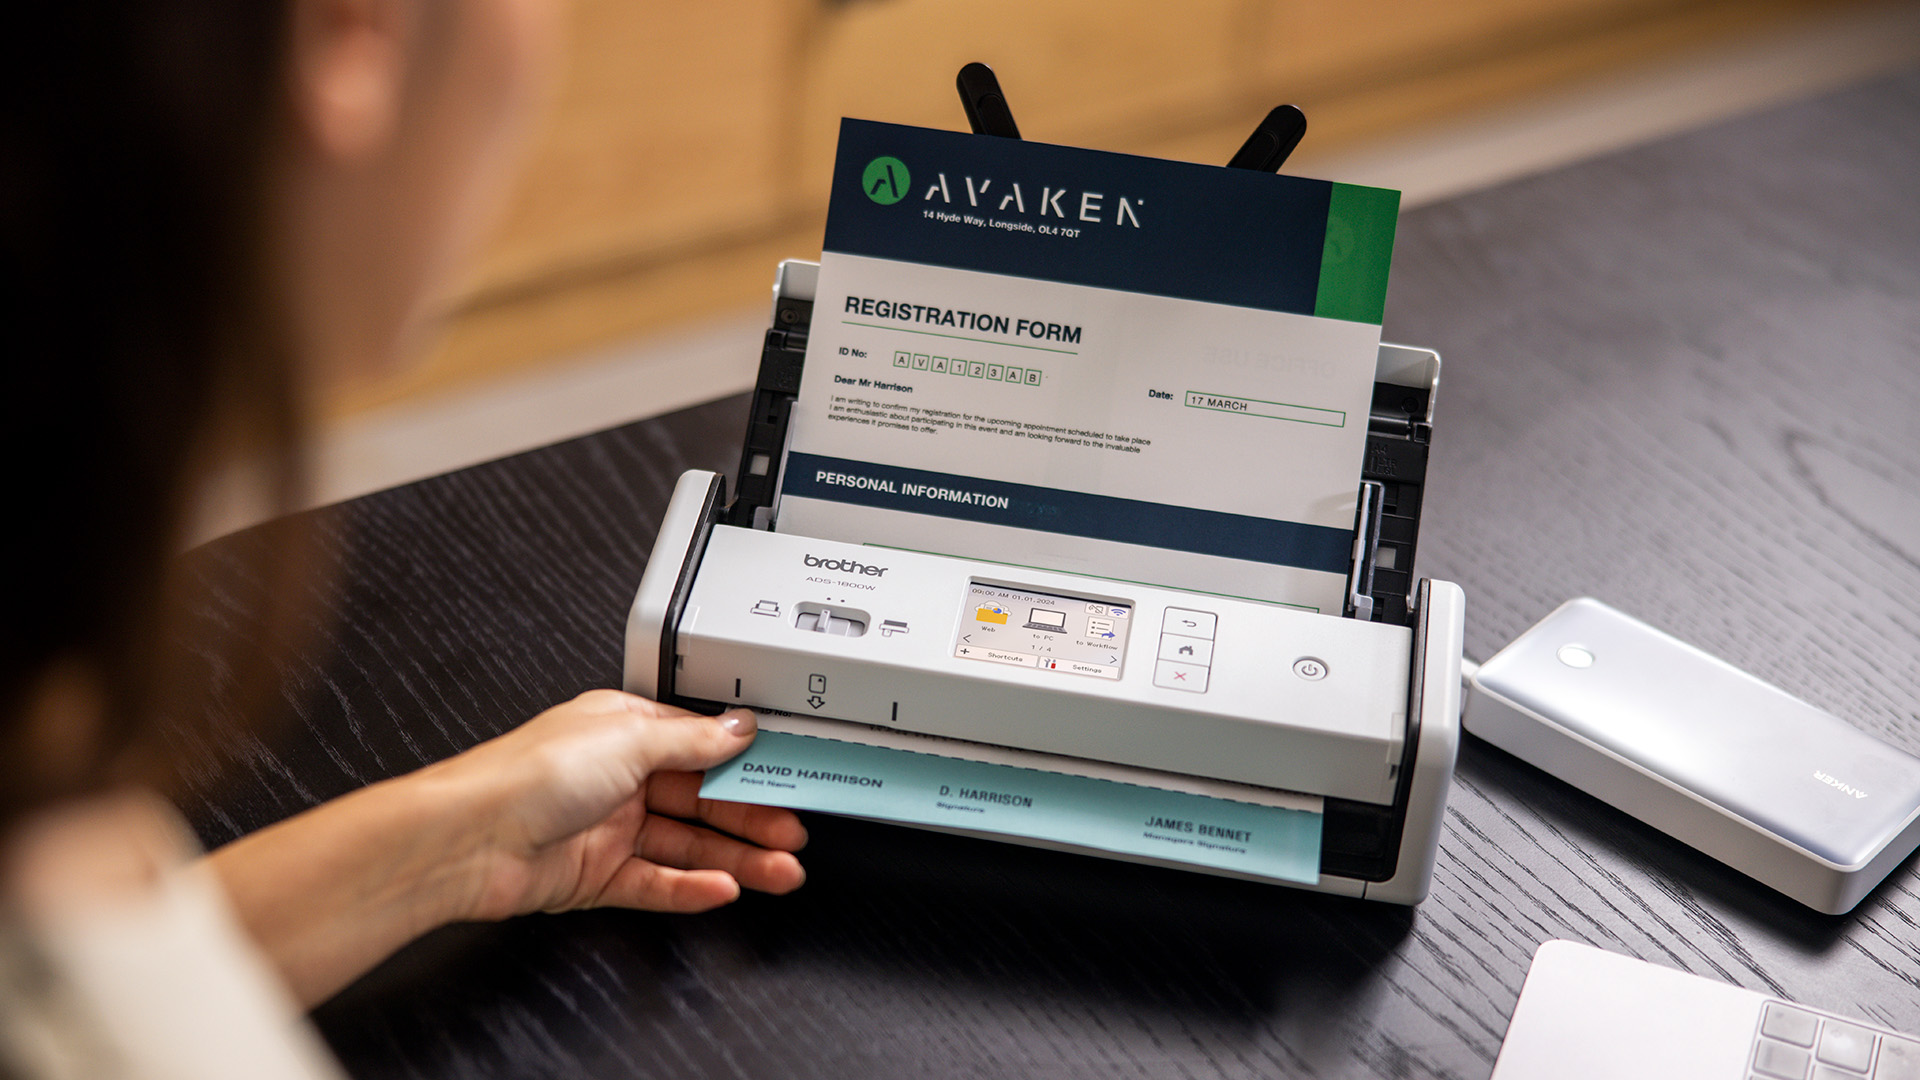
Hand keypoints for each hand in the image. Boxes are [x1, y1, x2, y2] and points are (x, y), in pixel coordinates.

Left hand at [434, 690, 806, 921]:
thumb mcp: (627, 737)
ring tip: (778, 871)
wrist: (467, 838)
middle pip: (701, 800)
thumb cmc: (526, 773)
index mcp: (623, 730)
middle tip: (792, 833)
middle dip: (751, 817)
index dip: (745, 764)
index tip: (786, 778)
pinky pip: (658, 883)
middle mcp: (618, 778)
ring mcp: (609, 830)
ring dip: (735, 857)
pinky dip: (693, 888)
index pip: (700, 747)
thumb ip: (691, 739)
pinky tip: (724, 888)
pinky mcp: (597, 877)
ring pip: (687, 846)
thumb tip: (737, 726)